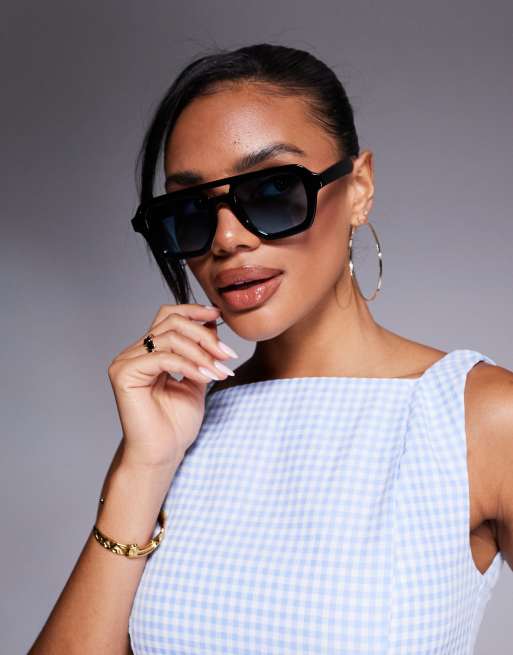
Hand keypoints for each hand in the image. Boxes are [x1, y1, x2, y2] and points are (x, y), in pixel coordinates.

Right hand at [107, 304, 235, 468]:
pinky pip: (163, 358)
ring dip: (202, 353)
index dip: (194, 311)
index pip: (168, 316)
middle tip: (227, 355)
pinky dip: (189, 365)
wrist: (163, 454)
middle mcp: (133, 353)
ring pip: (170, 338)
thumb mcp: (197, 379)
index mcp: (148, 352)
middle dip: (205, 336)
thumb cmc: (177, 424)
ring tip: (220, 371)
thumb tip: (211, 322)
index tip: (219, 315)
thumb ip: (201, 352)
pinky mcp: (123, 374)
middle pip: (171, 322)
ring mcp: (126, 362)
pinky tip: (206, 377)